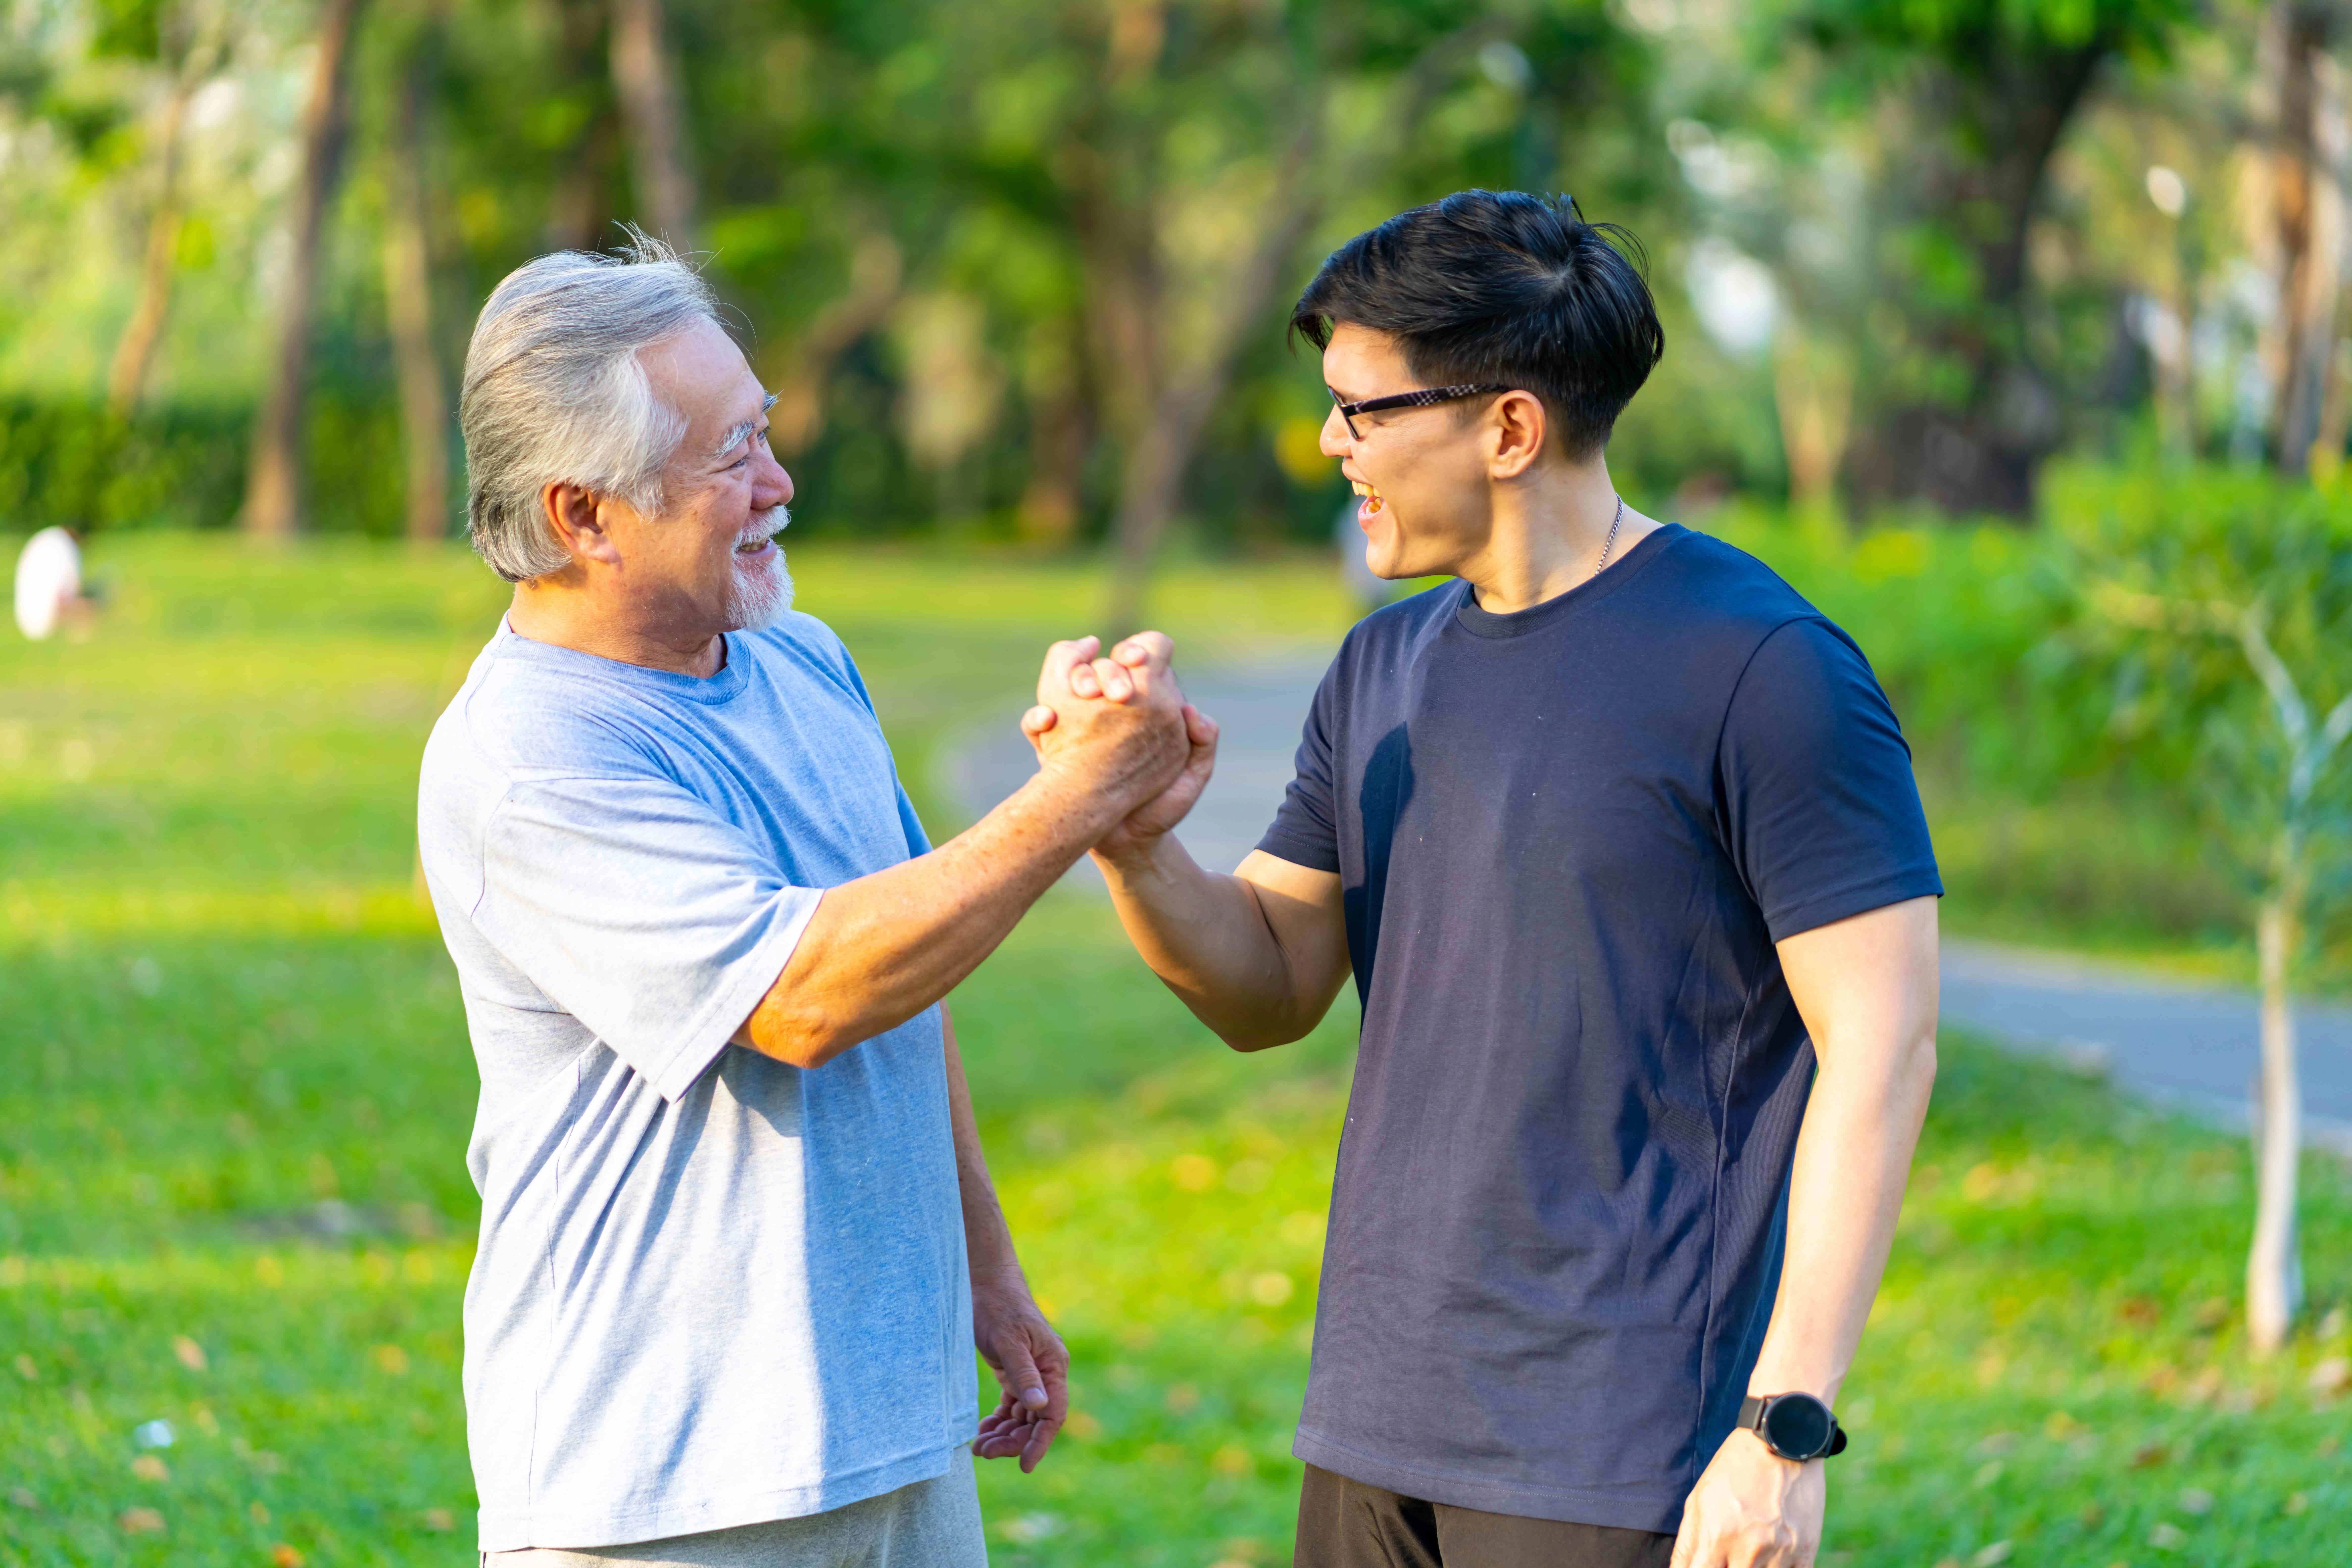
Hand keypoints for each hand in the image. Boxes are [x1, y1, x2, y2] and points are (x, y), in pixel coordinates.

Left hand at [969, 1268, 1068, 1472]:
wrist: (984, 1282)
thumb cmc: (998, 1307)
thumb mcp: (1009, 1341)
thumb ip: (1023, 1375)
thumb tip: (1040, 1407)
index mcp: (1053, 1365)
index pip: (1053, 1414)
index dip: (1040, 1442)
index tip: (1023, 1465)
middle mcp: (1046, 1372)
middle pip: (1036, 1420)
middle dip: (1013, 1441)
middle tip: (984, 1452)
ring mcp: (1031, 1372)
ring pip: (1023, 1416)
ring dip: (1004, 1434)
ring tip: (979, 1446)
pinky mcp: (1014, 1371)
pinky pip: (1011, 1405)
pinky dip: (999, 1420)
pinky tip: (983, 1429)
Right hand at [1022, 635, 1215, 858]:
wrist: (1129, 842)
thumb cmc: (1161, 806)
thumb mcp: (1192, 777)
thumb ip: (1203, 743)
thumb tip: (1192, 711)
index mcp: (1148, 705)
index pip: (1143, 659)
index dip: (1141, 651)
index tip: (1140, 660)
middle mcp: (1111, 708)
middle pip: (1102, 666)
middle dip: (1106, 668)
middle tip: (1117, 689)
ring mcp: (1079, 725)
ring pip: (1068, 687)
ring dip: (1072, 682)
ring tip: (1084, 694)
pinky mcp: (1054, 746)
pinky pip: (1037, 723)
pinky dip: (1036, 718)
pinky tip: (1046, 720)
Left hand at [1670, 1429, 1824, 1567]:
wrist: (1782, 1443)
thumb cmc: (1734, 1470)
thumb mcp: (1699, 1499)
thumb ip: (1688, 1543)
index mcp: (1717, 1535)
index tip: (1704, 1565)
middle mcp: (1749, 1549)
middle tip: (1728, 1555)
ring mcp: (1780, 1553)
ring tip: (1749, 1550)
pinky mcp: (1806, 1553)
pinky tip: (1771, 1556)